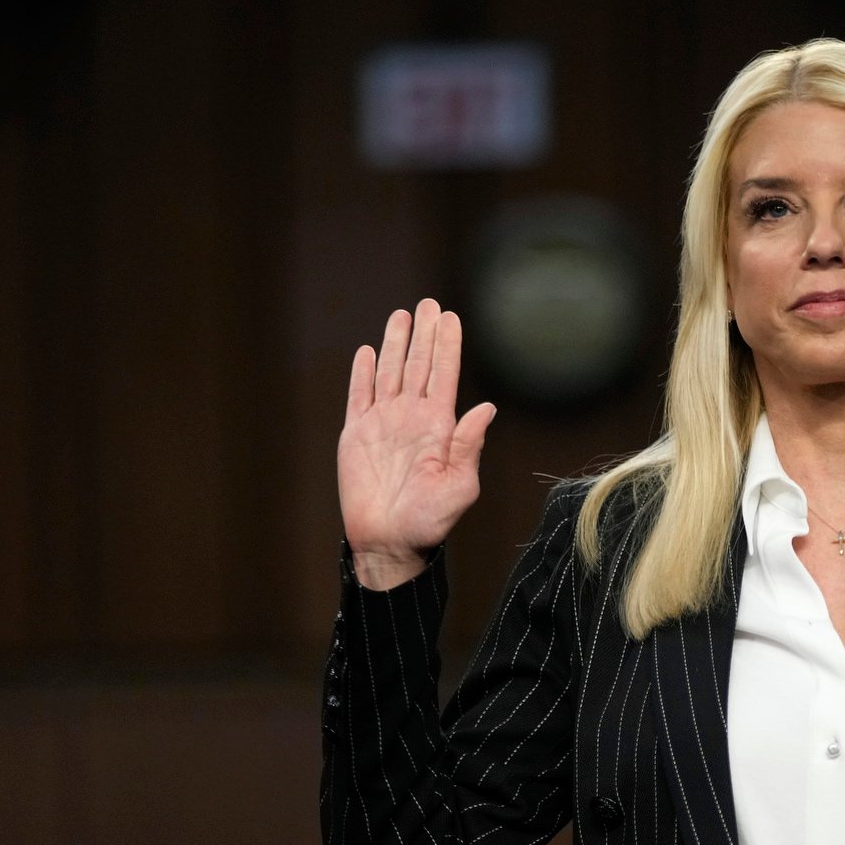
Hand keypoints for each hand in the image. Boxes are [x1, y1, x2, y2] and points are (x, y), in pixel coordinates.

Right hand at [338, 298, 496, 588]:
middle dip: (424, 334)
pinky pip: (359, 396)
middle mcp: (412, 418)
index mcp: (439, 426)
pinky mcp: (356, 434)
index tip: (451, 316)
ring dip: (395, 344)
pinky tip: (367, 351)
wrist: (389, 542)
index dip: (447, 345)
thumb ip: (469, 445)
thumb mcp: (459, 485)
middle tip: (429, 303)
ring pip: (389, 372)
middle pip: (418, 364)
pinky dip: (362, 373)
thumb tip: (487, 408)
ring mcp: (383, 424)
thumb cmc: (429, 521)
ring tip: (402, 315)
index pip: (444, 374)